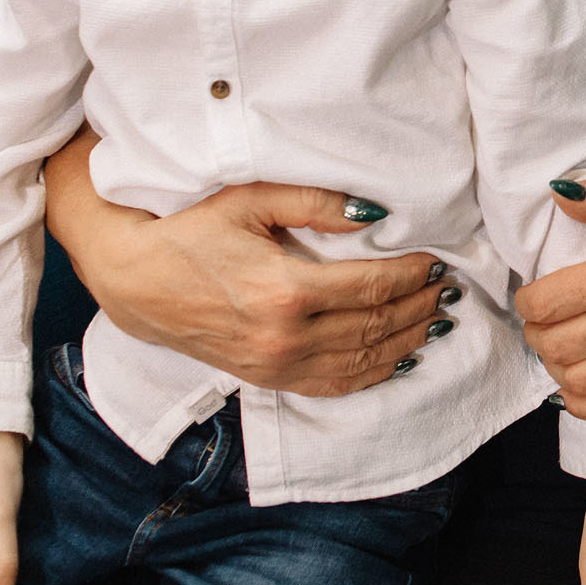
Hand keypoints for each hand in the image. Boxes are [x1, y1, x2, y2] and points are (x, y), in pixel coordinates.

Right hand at [45, 133, 462, 395]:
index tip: (438, 261)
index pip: (372, 287)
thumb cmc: (191, 230)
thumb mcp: (251, 200)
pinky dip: (373, 374)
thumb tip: (378, 214)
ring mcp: (275, 365)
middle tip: (450, 290)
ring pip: (361, 361)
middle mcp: (284, 337)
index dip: (413, 275)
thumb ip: (317, 203)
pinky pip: (333, 385)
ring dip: (406, 342)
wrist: (135, 279)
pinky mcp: (266, 378)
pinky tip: (399, 358)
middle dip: (419, 307)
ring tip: (437, 321)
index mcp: (285, 291)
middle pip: (374, 326)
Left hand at [517, 176, 585, 418]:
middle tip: (544, 318)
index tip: (533, 293)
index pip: (544, 304)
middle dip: (535, 332)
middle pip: (552, 345)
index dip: (526, 300)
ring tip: (562, 343)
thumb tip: (557, 193)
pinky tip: (579, 381)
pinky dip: (583, 403)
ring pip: (574, 379)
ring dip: (556, 365)